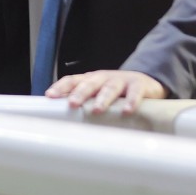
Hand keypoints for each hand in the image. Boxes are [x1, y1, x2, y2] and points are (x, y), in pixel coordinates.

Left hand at [45, 70, 166, 114]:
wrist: (145, 82)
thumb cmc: (115, 91)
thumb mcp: (97, 93)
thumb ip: (83, 102)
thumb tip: (60, 117)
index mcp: (90, 79)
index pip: (72, 80)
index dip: (61, 87)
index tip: (50, 96)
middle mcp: (103, 78)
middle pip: (89, 84)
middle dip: (80, 93)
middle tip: (72, 103)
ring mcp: (121, 80)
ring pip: (110, 88)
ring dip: (103, 99)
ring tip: (97, 110)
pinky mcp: (139, 85)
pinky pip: (135, 93)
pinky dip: (131, 101)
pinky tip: (127, 111)